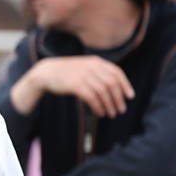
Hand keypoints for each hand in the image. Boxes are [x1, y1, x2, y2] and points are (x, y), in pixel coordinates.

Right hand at [11, 56, 134, 117]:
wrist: (45, 73)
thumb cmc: (66, 73)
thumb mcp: (84, 67)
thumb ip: (98, 72)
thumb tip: (114, 86)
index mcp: (95, 62)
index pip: (116, 73)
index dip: (125, 85)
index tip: (130, 96)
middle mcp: (91, 67)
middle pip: (112, 84)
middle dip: (118, 98)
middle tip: (121, 110)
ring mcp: (83, 75)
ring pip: (103, 92)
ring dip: (109, 105)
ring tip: (111, 114)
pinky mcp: (75, 85)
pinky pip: (92, 98)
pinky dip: (98, 107)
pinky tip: (99, 113)